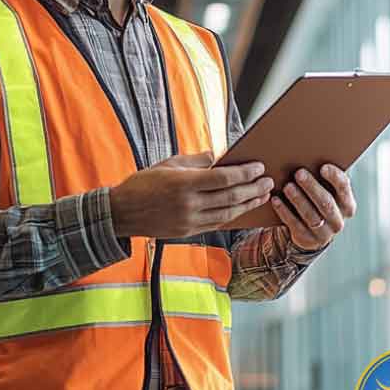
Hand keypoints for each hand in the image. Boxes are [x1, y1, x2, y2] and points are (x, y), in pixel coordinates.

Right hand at [109, 151, 274, 238]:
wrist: (121, 214)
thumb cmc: (143, 184)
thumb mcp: (167, 164)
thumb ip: (195, 160)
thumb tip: (217, 156)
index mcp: (183, 183)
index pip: (222, 178)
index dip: (244, 173)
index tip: (259, 167)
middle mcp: (188, 205)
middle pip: (230, 198)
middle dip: (253, 189)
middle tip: (268, 182)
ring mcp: (188, 221)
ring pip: (227, 214)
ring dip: (248, 205)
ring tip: (263, 196)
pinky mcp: (188, 232)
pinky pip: (217, 224)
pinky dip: (233, 216)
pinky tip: (243, 209)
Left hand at [270, 164, 355, 251]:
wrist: (312, 230)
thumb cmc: (318, 199)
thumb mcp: (325, 190)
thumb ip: (323, 178)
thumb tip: (308, 154)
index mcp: (347, 204)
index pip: (344, 189)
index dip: (335, 178)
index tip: (323, 167)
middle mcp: (338, 220)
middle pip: (326, 203)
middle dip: (312, 187)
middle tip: (299, 173)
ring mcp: (324, 233)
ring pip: (311, 215)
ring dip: (298, 199)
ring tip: (287, 186)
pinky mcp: (307, 239)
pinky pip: (295, 225)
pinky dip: (285, 212)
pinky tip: (276, 200)